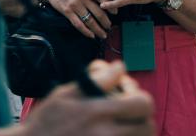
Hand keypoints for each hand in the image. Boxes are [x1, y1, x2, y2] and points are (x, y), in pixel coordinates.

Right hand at [19, 61, 154, 135]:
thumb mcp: (67, 93)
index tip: (124, 91)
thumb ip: (98, 80)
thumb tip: (120, 67)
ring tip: (122, 123)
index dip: (138, 94)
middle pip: (148, 126)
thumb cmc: (47, 121)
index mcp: (97, 113)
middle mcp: (106, 135)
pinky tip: (115, 132)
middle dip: (141, 115)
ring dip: (137, 129)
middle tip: (126, 109)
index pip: (142, 103)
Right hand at [39, 0, 111, 38]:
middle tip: (110, 27)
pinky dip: (86, 31)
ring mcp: (75, 5)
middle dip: (106, 22)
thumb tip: (108, 0)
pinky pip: (78, 24)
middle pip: (98, 12)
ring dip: (97, 29)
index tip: (116, 13)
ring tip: (103, 34)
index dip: (111, 6)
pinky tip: (91, 35)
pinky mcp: (67, 11)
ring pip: (89, 20)